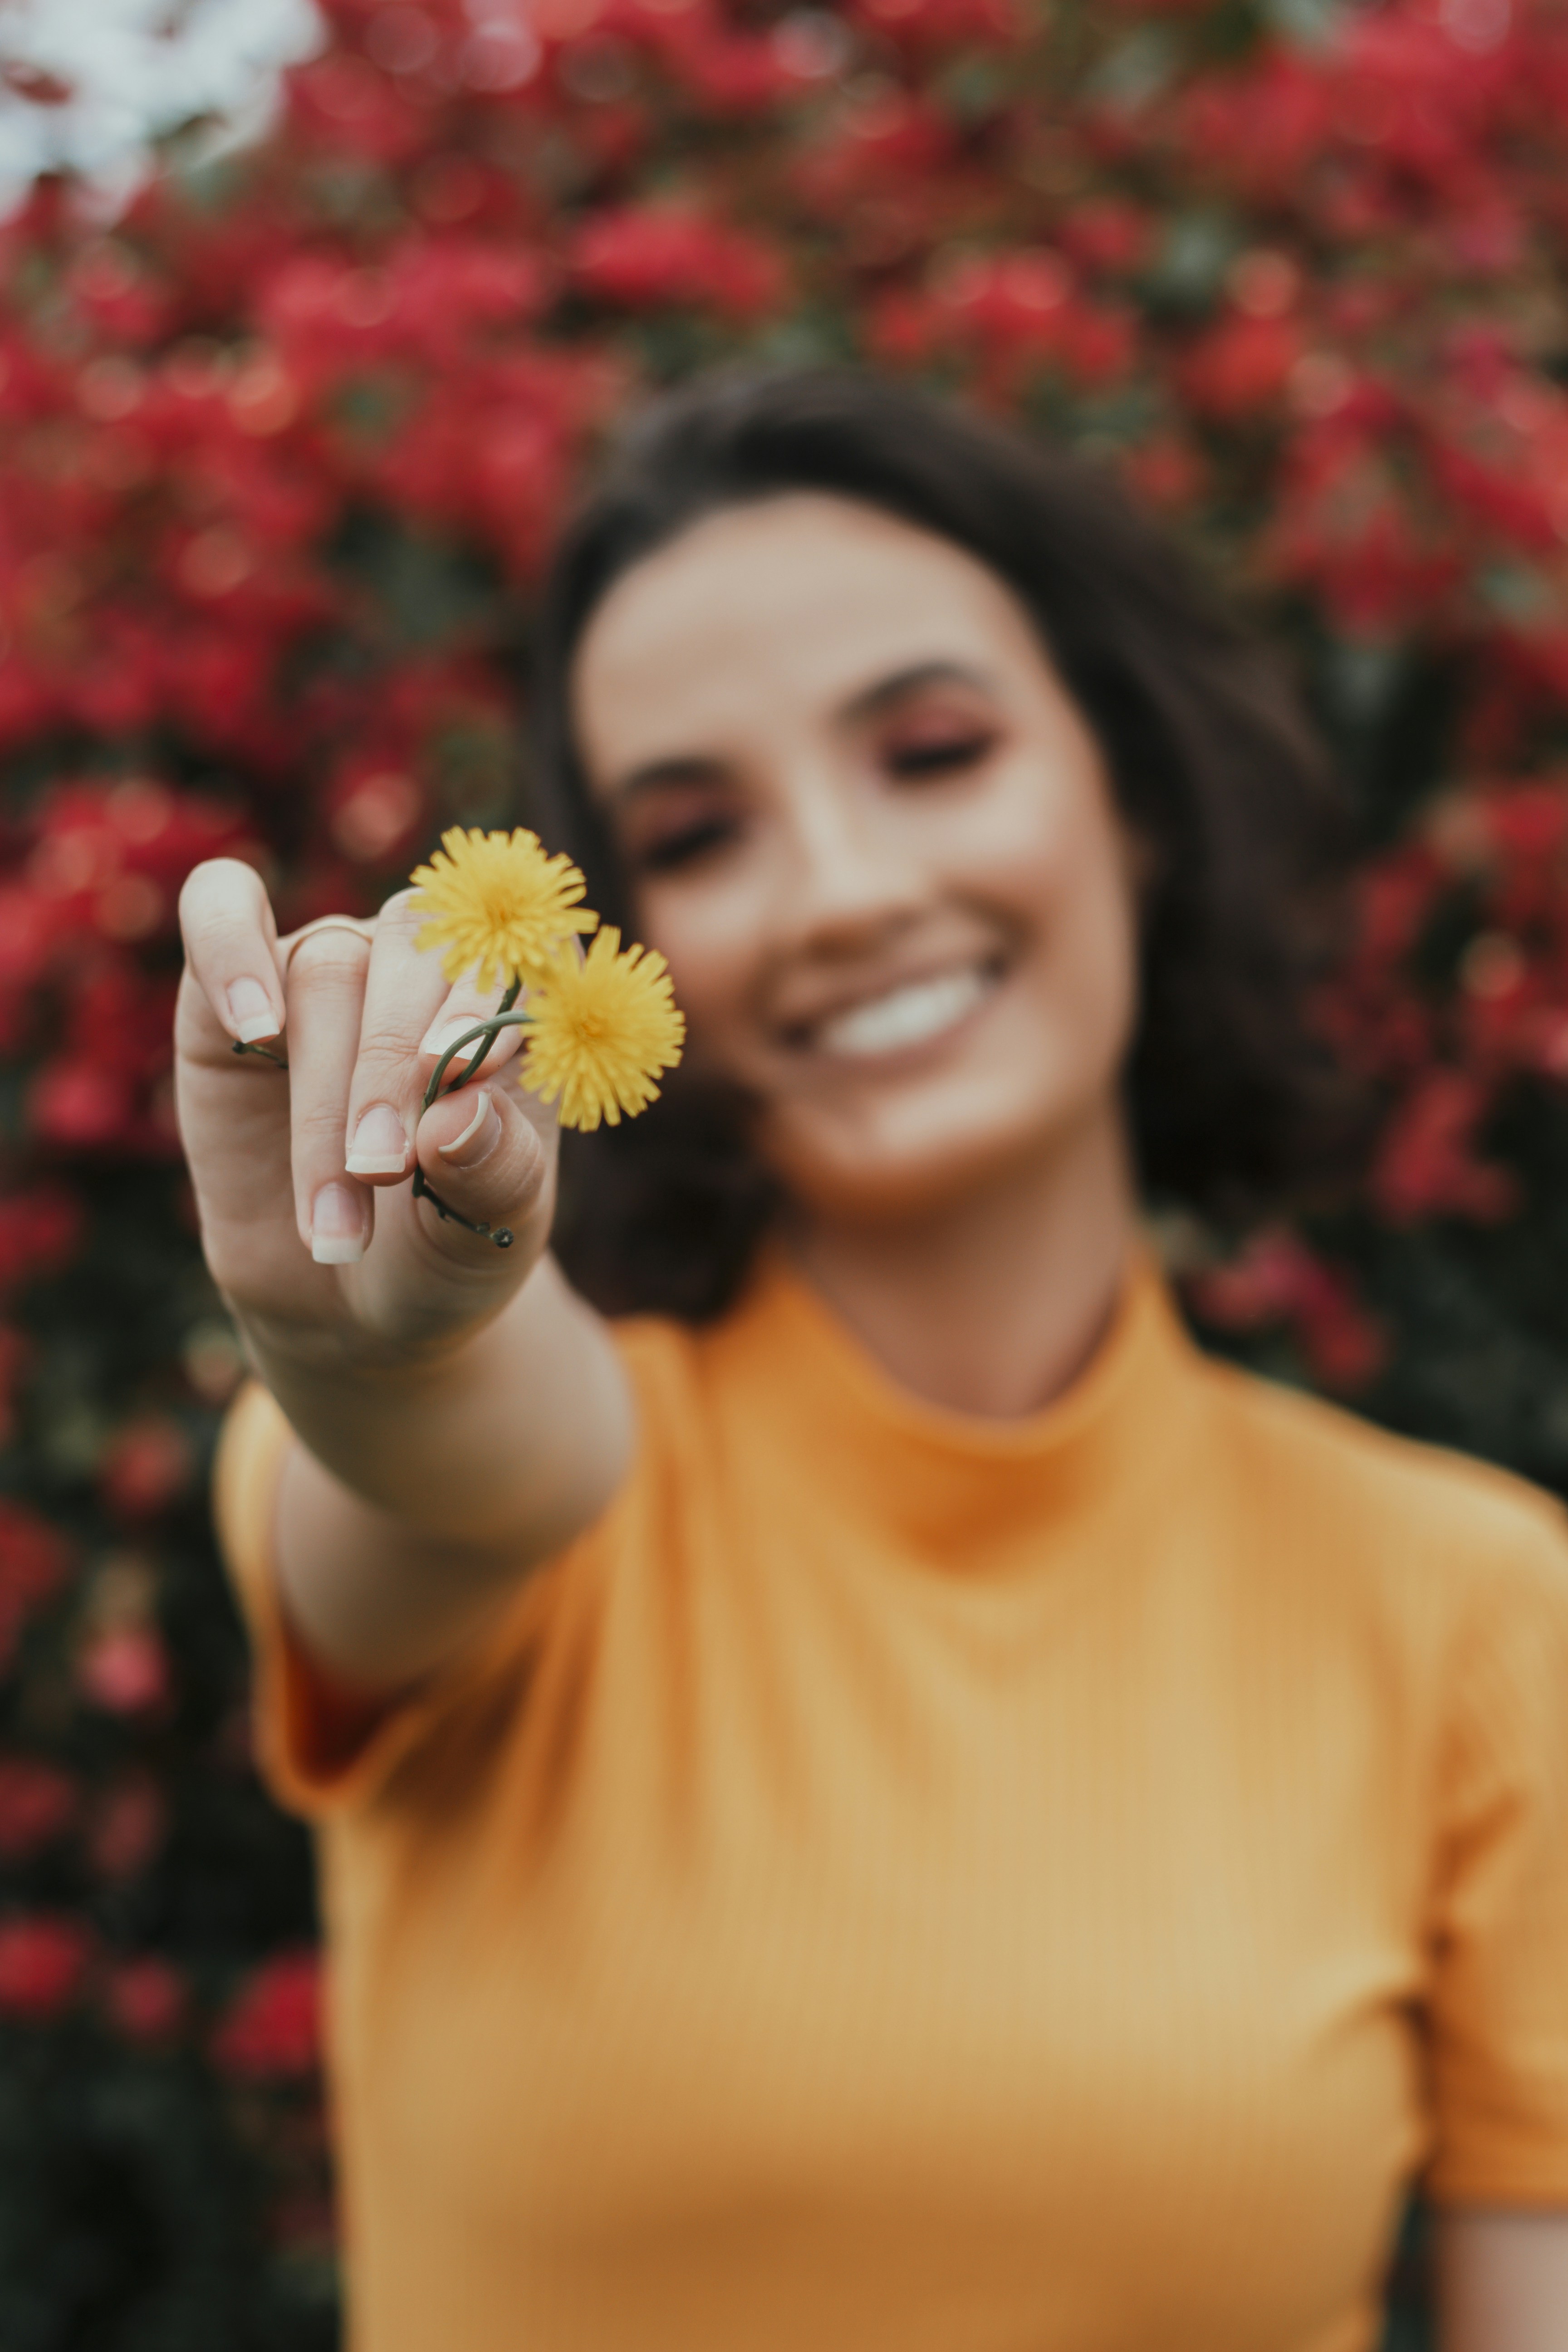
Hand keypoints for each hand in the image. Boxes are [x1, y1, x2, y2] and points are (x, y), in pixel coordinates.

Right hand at [175, 858, 557, 1357]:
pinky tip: (252, 1026)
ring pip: (327, 972)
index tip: (467, 1079)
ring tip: (333, 1219)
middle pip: (417, 952)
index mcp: (516, 1001)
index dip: (489, 999)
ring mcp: (330, 966)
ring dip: (325, 1100)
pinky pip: (221, 909)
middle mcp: (426, 965)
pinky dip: (230, 948)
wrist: (353, 1307)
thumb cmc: (444, 1246)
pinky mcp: (231, 988)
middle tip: (384, 1172)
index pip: (521, 947)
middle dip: (394, 1069)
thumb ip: (495, 1170)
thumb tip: (458, 1111)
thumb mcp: (493, 1229)